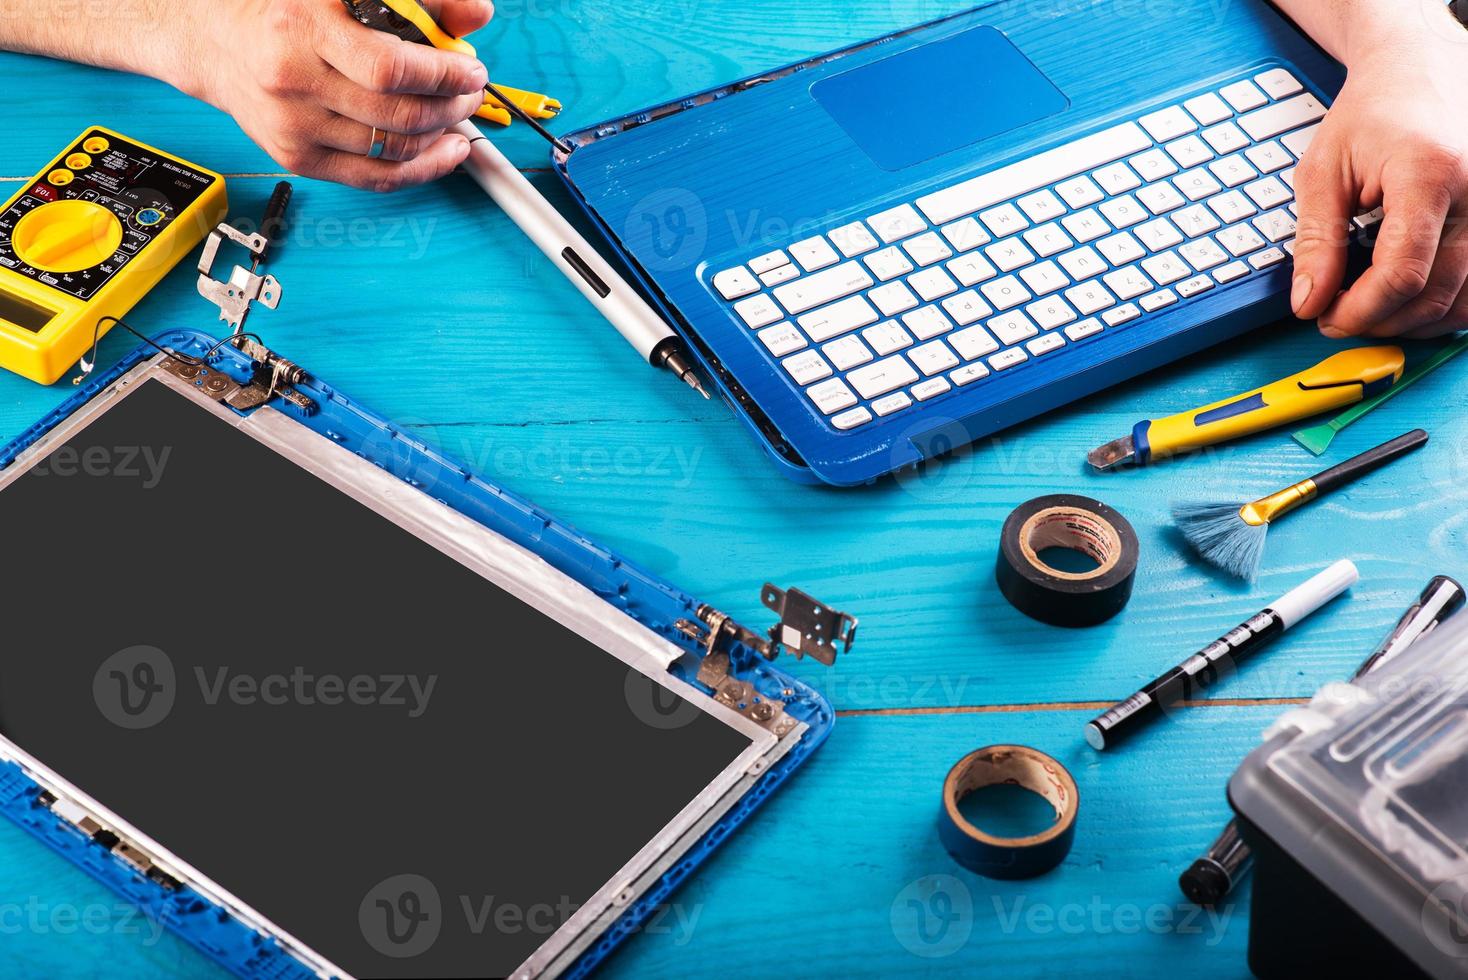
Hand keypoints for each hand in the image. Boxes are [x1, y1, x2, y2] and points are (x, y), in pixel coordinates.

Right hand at [188, 0, 493, 190]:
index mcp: (303, 26)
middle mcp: (292, 80)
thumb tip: (474, 15)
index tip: (469, 69)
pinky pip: (373, 178)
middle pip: (395, 113)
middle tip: (470, 93)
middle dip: (450, 106)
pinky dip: (419, 170)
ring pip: (391, 149)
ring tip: (458, 116)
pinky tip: (443, 153)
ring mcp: (292, 125)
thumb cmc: (284, 6)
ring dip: (439, 136)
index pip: (389, 69)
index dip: (441, 75)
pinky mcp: (296, 157)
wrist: (214, 38)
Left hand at [1291, 11, 1467, 337]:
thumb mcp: (1324, 171)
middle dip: (1378, 320)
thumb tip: (1307, 302)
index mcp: (1429, 175)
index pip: (1402, 273)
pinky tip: (1405, 301)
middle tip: (1334, 317)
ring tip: (1364, 309)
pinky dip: (1442, 307)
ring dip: (1410, 322)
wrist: (1421, 70)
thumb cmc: (1372, 113)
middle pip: (1434, 293)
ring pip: (1462, 301)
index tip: (1322, 317)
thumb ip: (1316, 241)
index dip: (1359, 310)